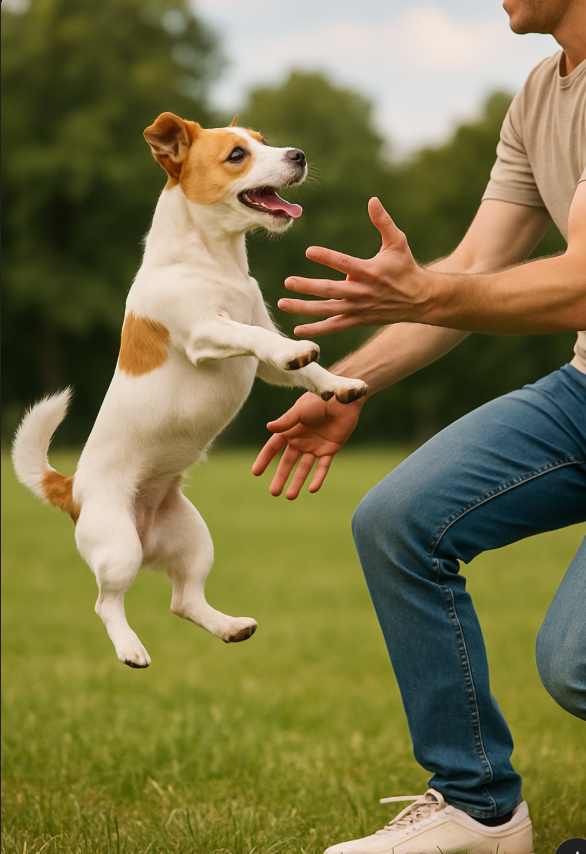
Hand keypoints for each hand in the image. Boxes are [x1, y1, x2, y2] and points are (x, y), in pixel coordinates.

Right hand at [252, 392, 363, 498]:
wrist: (343, 398)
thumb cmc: (319, 399)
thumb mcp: (300, 410)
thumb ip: (286, 421)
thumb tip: (269, 427)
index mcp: (290, 430)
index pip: (273, 447)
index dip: (265, 459)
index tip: (256, 472)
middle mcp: (301, 440)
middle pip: (288, 462)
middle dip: (281, 477)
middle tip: (273, 492)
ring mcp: (315, 446)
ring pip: (304, 469)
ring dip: (297, 482)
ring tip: (290, 497)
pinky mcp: (330, 450)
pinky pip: (322, 467)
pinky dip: (318, 478)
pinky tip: (312, 489)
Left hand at [278, 197, 427, 336]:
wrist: (420, 300)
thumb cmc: (405, 267)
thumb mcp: (398, 242)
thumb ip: (383, 222)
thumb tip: (372, 200)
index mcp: (370, 271)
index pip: (344, 263)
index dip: (327, 257)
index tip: (309, 251)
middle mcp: (362, 292)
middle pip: (331, 290)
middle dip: (308, 287)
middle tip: (288, 282)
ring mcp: (359, 308)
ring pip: (328, 310)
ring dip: (304, 308)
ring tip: (283, 303)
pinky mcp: (358, 320)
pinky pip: (334, 327)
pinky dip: (316, 329)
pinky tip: (297, 330)